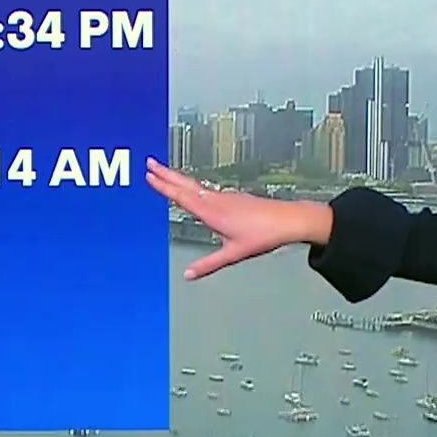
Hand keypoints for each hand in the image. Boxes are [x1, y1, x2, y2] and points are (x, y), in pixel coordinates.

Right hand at [145, 158, 329, 279]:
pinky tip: (194, 191)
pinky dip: (193, 186)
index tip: (149, 175)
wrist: (288, 220)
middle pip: (186, 184)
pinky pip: (206, 190)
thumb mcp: (233, 254)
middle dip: (166, 173)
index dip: (164, 186)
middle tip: (150, 162)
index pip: (182, 196)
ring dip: (178, 178)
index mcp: (212, 212)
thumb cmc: (263, 235)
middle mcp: (216, 201)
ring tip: (165, 173)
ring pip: (196, 185)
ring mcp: (225, 197)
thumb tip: (189, 274)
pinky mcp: (233, 198)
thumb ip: (209, 264)